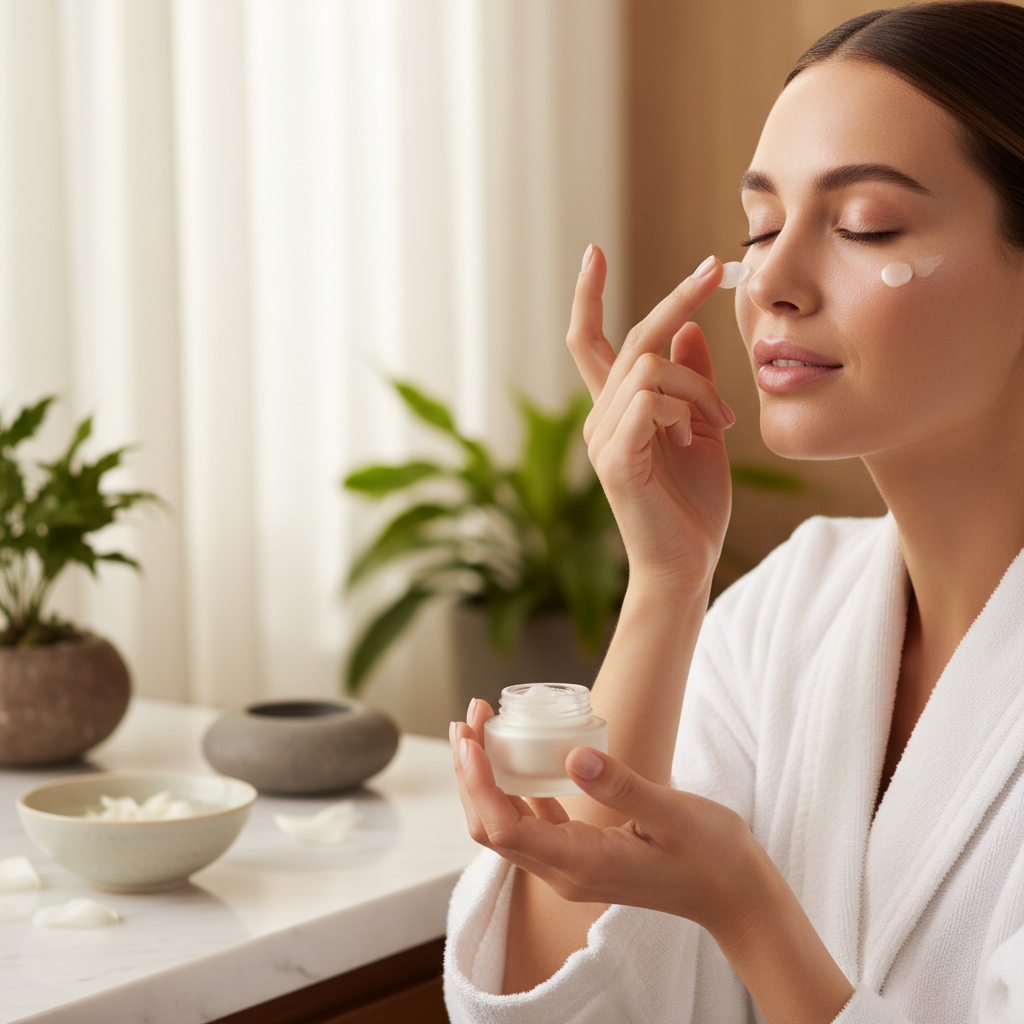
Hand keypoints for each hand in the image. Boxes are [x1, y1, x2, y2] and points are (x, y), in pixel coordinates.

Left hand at [451, 705, 756, 932]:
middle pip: (491, 826)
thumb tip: (572, 755)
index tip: (470, 738)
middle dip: (470, 773)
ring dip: (485, 778)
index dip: (477, 783)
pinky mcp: (581, 855)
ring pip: (506, 824)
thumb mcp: (671, 813)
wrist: (734, 895)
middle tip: (467, 719)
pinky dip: (513, 787)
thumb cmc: (711, 855)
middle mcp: (565, 872)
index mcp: (581, 864)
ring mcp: (570, 866)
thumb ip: (621, 785)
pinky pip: (532, 823)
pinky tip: (514, 756)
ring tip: (478, 729)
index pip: (503, 828)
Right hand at [568, 247, 733, 590]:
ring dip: (697, 387)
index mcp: (617, 409)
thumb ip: (691, 379)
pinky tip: (695, 436)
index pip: (593, 342)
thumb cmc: (693, 502)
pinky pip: (646, 403)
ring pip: (648, 369)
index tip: (594, 252)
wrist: (688, 563)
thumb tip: (688, 328)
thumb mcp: (702, 427)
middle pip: (631, 341)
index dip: (591, 297)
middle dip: (673, 299)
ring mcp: (602, 438)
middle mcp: (600, 417)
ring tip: (721, 421)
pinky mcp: (613, 461)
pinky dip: (681, 410)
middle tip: (712, 269)